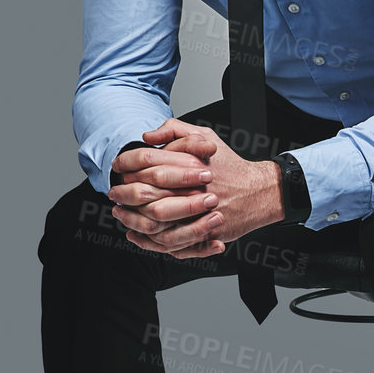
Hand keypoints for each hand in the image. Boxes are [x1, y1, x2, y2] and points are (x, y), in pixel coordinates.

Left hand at [110, 119, 283, 257]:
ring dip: (133, 219)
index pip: (148, 163)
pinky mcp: (204, 233)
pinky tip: (136, 235)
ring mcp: (199, 215)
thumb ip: (176, 130)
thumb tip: (147, 136)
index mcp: (191, 164)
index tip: (117, 167)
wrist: (259, 191)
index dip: (127, 164)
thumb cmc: (229, 165)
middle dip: (125, 194)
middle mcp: (193, 189)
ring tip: (121, 214)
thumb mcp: (205, 137)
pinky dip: (149, 242)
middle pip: (147, 195)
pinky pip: (171, 243)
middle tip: (114, 193)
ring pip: (156, 223)